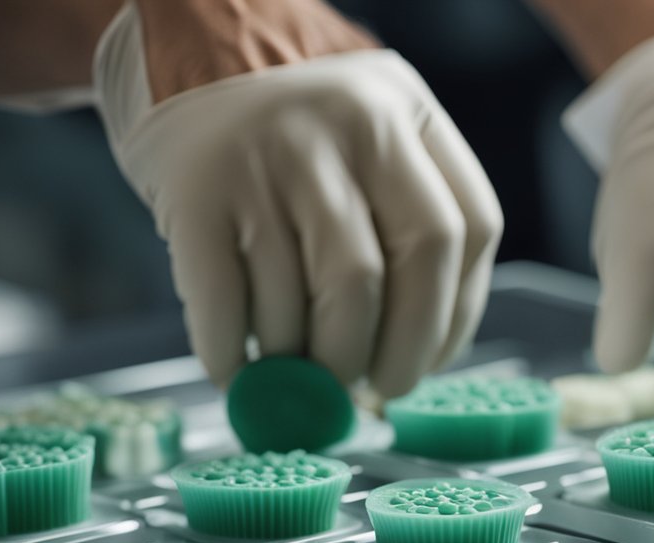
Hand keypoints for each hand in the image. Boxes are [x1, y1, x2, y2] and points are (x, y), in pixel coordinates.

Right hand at [95, 1, 502, 395]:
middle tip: (366, 390)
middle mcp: (345, 129)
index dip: (452, 318)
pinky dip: (234, 359)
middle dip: (384, 359)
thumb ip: (407, 216)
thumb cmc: (297, 120)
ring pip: (305, 306)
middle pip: (386, 278)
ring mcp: (267, 158)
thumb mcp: (376, 129)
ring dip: (305, 364)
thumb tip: (414, 356)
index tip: (428, 364)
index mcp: (407, 115)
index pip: (466, 232)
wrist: (188, 42)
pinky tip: (240, 370)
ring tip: (300, 371)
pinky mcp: (197, 192)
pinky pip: (225, 307)